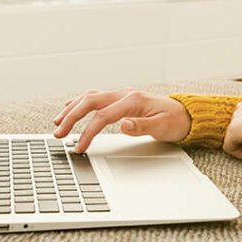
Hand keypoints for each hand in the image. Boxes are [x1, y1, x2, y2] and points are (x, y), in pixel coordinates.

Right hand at [53, 87, 189, 153]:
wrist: (184, 113)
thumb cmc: (174, 121)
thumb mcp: (162, 127)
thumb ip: (141, 126)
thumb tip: (123, 124)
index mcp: (133, 100)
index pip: (103, 116)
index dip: (88, 132)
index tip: (79, 147)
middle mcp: (125, 94)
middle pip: (91, 102)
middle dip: (71, 117)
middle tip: (58, 133)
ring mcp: (122, 94)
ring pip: (90, 97)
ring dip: (72, 109)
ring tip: (58, 122)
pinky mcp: (120, 98)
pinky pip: (96, 97)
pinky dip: (81, 102)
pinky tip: (70, 107)